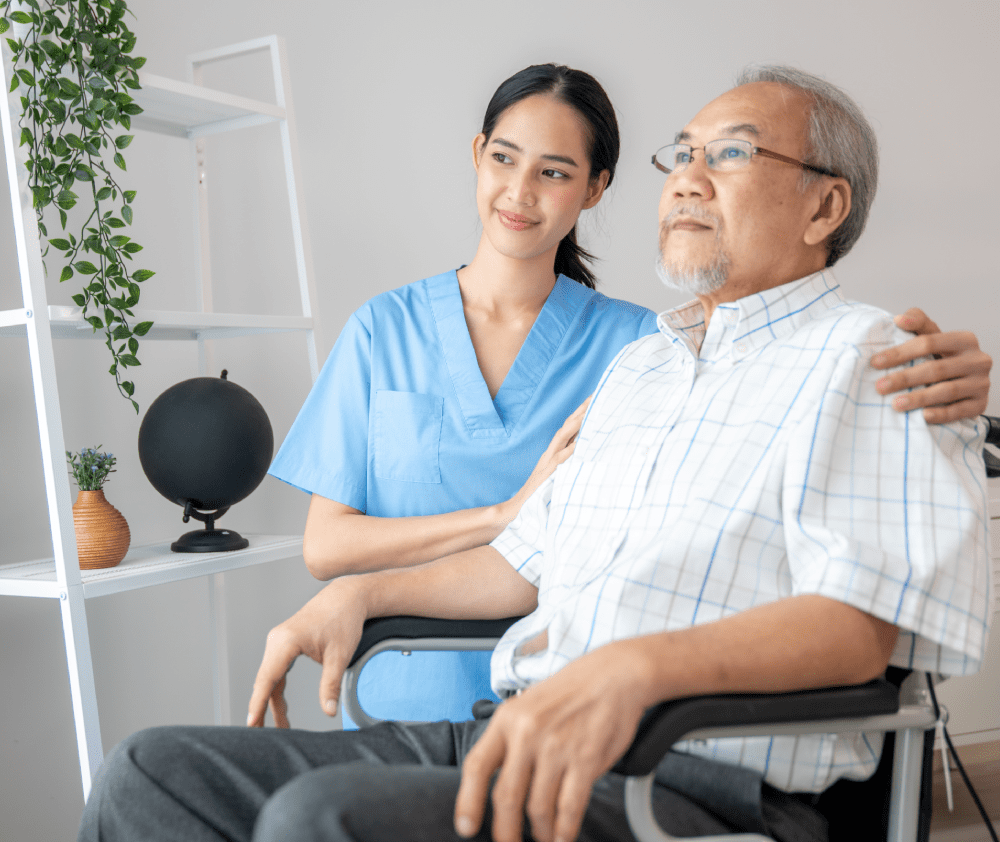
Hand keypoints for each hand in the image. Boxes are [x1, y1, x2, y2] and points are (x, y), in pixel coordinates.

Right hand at [247, 578, 367, 727]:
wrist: (348, 597)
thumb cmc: (344, 620)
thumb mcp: (340, 656)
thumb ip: (331, 685)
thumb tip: (330, 712)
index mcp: (286, 641)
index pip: (267, 678)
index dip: (258, 703)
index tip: (251, 723)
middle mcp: (277, 640)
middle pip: (264, 680)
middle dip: (262, 708)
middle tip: (260, 735)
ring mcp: (279, 641)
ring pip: (270, 678)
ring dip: (272, 702)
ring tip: (279, 728)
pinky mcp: (285, 643)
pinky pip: (276, 671)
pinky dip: (277, 689)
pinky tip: (281, 709)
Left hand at [454, 641, 648, 841]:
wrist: (613, 675)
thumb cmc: (570, 692)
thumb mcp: (527, 705)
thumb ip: (510, 740)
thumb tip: (494, 782)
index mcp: (507, 719)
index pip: (477, 765)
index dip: (468, 801)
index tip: (466, 827)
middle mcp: (528, 733)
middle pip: (506, 796)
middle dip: (505, 832)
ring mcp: (557, 747)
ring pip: (538, 808)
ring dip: (540, 833)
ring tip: (543, 838)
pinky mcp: (585, 759)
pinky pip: (569, 807)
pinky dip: (565, 830)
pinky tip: (563, 836)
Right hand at [499, 398, 590, 524]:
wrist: (518, 509)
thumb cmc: (542, 493)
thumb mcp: (557, 474)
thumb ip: (568, 463)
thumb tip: (586, 454)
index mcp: (555, 452)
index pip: (569, 428)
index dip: (581, 413)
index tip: (594, 400)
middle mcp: (551, 453)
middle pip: (567, 426)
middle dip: (581, 410)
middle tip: (595, 396)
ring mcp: (549, 462)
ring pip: (563, 437)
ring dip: (576, 423)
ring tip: (588, 410)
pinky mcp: (548, 474)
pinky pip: (561, 459)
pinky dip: (570, 450)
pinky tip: (580, 443)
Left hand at [871, 308, 991, 423]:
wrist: (965, 381)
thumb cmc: (942, 356)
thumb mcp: (932, 336)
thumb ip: (918, 323)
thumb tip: (899, 319)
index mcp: (964, 340)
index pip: (928, 342)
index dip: (900, 352)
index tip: (875, 362)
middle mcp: (977, 360)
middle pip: (936, 368)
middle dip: (905, 378)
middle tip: (880, 386)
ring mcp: (981, 383)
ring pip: (947, 391)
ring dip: (919, 398)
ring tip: (895, 404)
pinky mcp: (980, 404)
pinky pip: (960, 411)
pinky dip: (941, 414)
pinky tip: (923, 417)